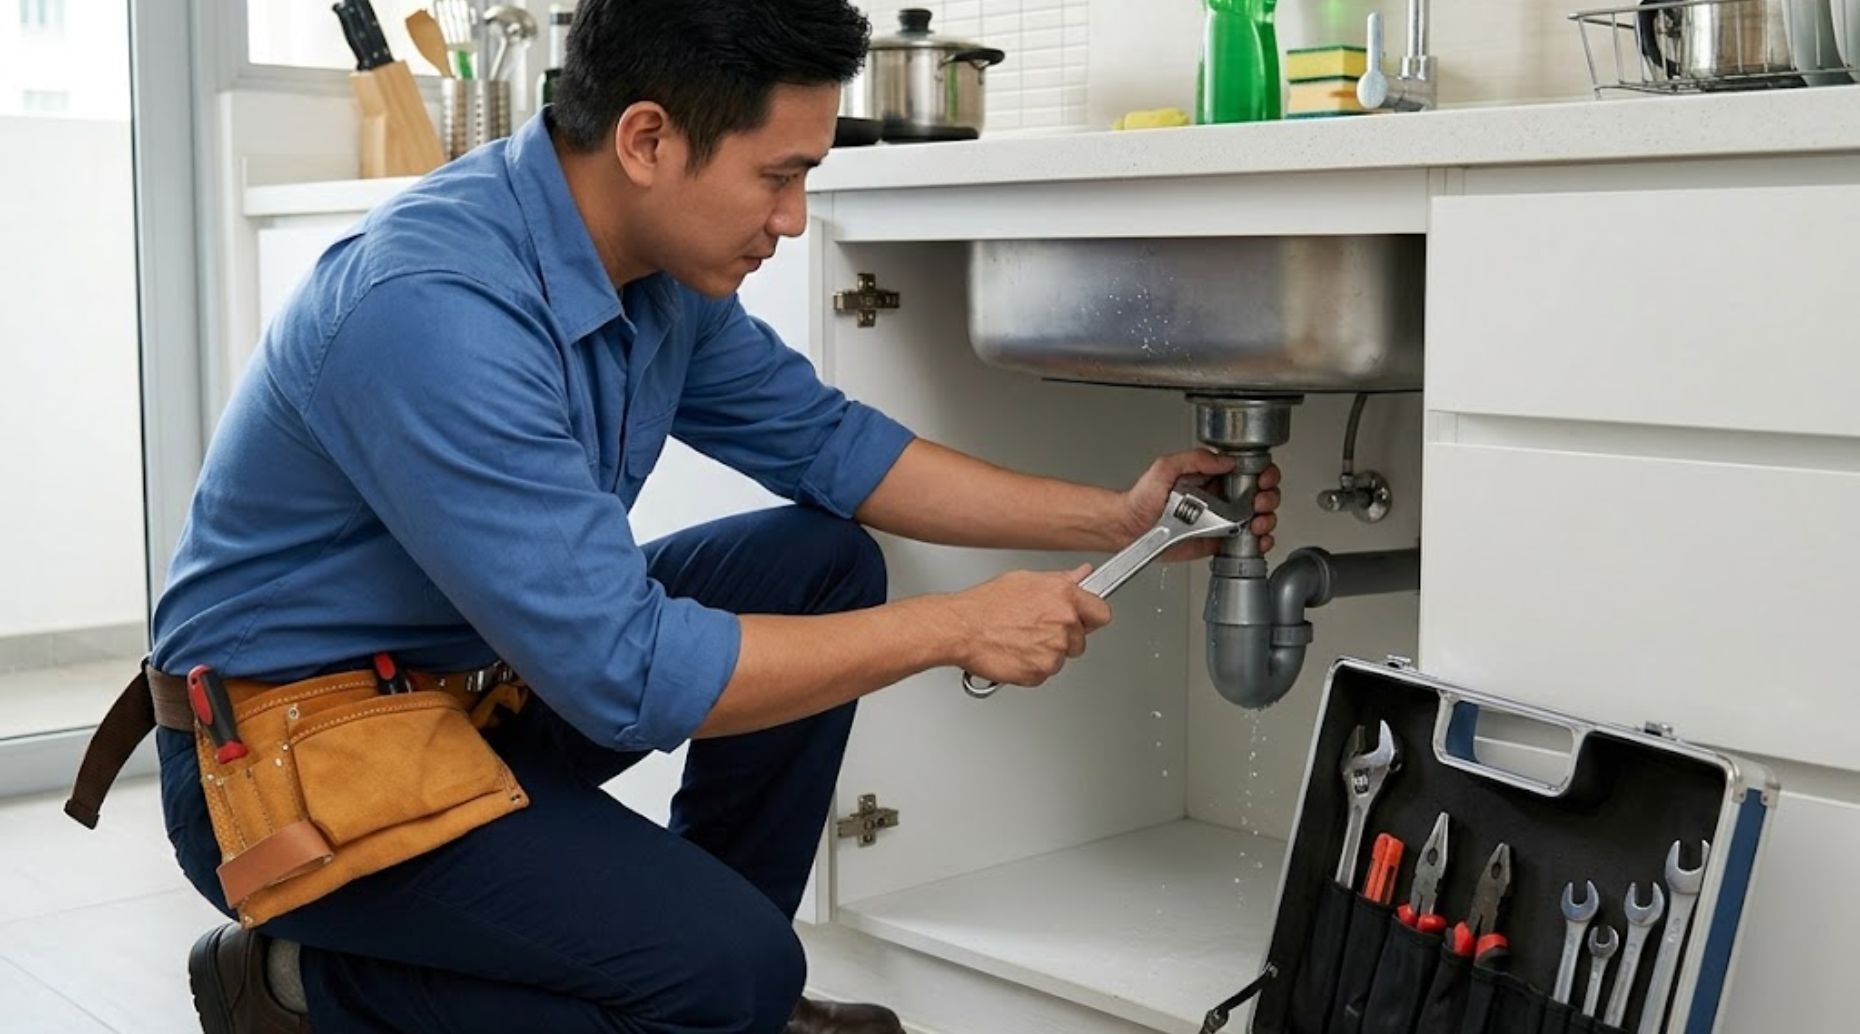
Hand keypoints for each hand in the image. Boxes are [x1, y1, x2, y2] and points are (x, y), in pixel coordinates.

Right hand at [950, 564, 1112, 686]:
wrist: (961, 629)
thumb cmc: (985, 604)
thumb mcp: (1026, 580)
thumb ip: (1060, 580)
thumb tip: (1081, 575)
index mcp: (1064, 596)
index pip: (1101, 613)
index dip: (1090, 617)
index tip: (1083, 619)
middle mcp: (1064, 622)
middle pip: (1081, 639)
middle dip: (1064, 637)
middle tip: (1038, 630)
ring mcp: (1054, 649)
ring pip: (1062, 658)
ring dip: (1046, 653)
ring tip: (1020, 638)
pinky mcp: (1041, 672)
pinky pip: (1044, 673)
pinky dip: (1031, 667)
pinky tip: (1015, 651)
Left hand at [1114, 450, 1280, 560]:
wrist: (1129, 527)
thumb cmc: (1142, 499)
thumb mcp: (1165, 468)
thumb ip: (1194, 459)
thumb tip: (1224, 460)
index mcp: (1212, 477)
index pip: (1249, 470)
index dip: (1264, 473)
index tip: (1264, 479)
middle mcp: (1222, 497)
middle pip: (1261, 494)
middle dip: (1268, 497)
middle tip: (1259, 502)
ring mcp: (1222, 520)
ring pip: (1259, 517)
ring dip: (1266, 520)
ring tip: (1256, 522)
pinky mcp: (1219, 541)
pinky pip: (1247, 542)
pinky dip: (1260, 542)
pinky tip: (1257, 539)